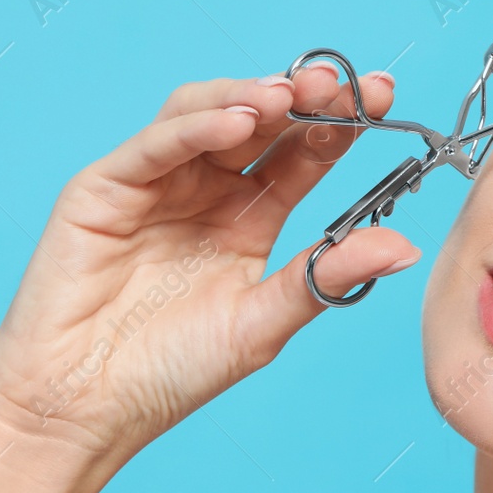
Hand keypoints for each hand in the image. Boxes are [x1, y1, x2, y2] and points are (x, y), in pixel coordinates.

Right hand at [0, 66, 419, 459]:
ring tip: (293, 95)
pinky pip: (157, 144)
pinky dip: (197, 125)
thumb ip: (326, 277)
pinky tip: (238, 121)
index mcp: (250, 217)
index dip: (342, 121)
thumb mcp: (263, 322)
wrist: (84, 409)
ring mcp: (155, 183)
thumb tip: (408, 247)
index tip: (384, 95)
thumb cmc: (169, 373)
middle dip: (306, 97)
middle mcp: (206, 190)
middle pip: (262, 122)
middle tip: (346, 83)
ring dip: (251, 97)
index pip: (303, 153)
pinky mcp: (104, 187)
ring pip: (208, 114)